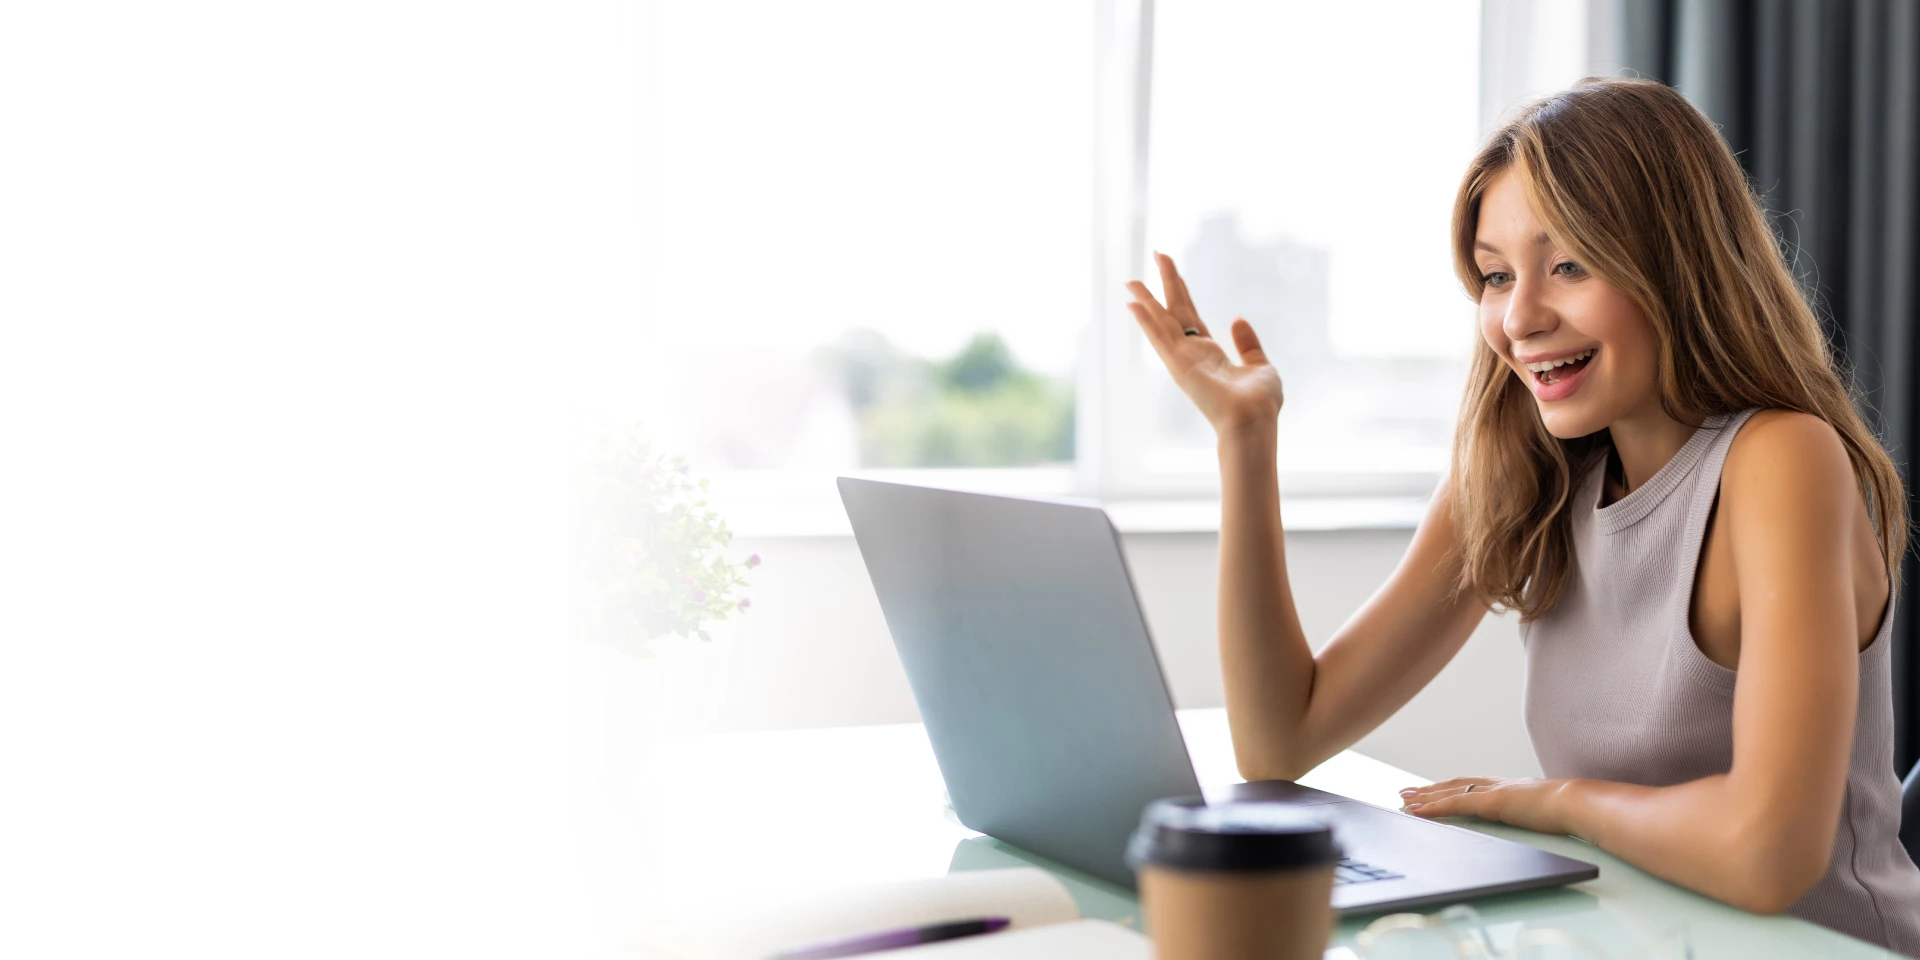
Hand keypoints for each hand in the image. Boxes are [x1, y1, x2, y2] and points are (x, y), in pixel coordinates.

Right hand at [1126, 253, 1282, 435]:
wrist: (1255, 423)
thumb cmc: (1260, 404)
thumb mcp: (1260, 365)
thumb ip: (1247, 343)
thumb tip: (1238, 318)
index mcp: (1209, 353)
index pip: (1190, 315)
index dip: (1180, 289)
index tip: (1168, 266)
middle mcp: (1192, 354)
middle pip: (1174, 311)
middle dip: (1164, 282)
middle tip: (1155, 253)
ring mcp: (1183, 360)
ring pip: (1161, 322)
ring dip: (1145, 300)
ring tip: (1130, 279)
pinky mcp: (1179, 366)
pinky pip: (1160, 338)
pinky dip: (1146, 321)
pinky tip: (1133, 303)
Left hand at [1399, 777, 1575, 835]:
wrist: (1580, 803)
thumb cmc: (1572, 810)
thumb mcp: (1548, 811)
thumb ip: (1537, 812)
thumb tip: (1541, 818)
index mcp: (1511, 788)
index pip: (1474, 785)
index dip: (1452, 787)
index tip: (1435, 788)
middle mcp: (1498, 785)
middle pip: (1455, 785)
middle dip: (1430, 789)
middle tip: (1407, 791)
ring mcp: (1493, 793)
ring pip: (1449, 792)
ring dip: (1424, 797)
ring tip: (1404, 799)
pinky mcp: (1491, 803)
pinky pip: (1454, 805)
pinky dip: (1432, 808)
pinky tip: (1416, 811)